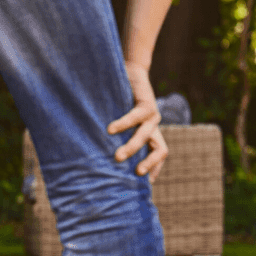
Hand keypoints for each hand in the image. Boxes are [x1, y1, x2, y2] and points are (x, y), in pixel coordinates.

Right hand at [107, 62, 167, 181]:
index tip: (147, 184)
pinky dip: (123, 124)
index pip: (160, 154)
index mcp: (151, 133)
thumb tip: (94, 155)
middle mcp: (154, 126)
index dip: (156, 168)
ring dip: (133, 148)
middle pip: (161, 150)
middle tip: (135, 174)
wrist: (132, 71)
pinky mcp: (146, 103)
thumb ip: (115, 136)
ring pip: (146, 136)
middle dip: (149, 163)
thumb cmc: (122, 100)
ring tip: (118, 157)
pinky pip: (136, 117)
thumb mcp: (121, 122)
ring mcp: (153, 115)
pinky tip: (110, 129)